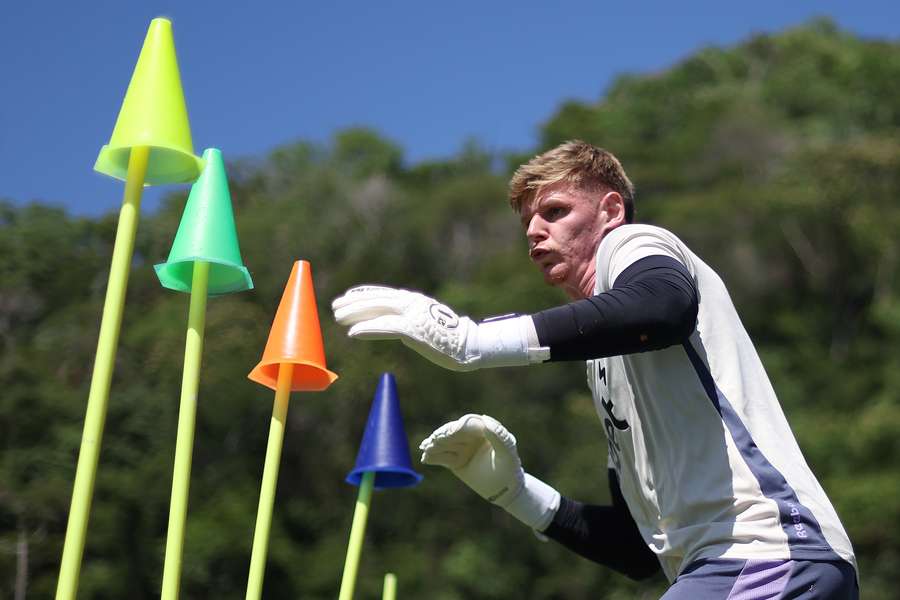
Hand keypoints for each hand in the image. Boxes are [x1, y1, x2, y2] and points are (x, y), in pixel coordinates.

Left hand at [332, 285, 547, 370]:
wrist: (471, 344)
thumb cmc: (450, 339)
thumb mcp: (427, 324)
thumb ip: (410, 321)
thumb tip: (395, 325)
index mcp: (414, 300)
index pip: (383, 293)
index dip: (362, 294)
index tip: (346, 297)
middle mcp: (411, 302)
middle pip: (376, 299)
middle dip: (353, 303)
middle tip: (334, 307)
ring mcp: (413, 313)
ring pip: (377, 310)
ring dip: (355, 313)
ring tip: (338, 318)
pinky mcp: (414, 328)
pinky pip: (385, 327)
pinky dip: (368, 328)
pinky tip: (353, 333)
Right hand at [419, 414, 559, 529]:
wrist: (505, 489)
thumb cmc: (509, 468)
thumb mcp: (507, 453)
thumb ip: (499, 436)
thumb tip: (485, 418)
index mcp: (483, 429)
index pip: (467, 424)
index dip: (457, 427)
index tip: (450, 432)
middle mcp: (470, 436)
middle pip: (452, 433)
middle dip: (442, 436)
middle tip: (433, 440)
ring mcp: (461, 448)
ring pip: (445, 444)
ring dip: (435, 445)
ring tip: (425, 448)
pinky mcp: (455, 461)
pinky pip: (442, 458)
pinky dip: (433, 458)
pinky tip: (425, 458)